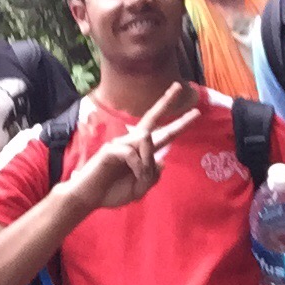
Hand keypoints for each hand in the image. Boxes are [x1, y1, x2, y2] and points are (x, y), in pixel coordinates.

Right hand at [65, 83, 198, 210]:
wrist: (89, 198)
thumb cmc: (112, 192)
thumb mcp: (139, 189)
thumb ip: (151, 178)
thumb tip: (161, 163)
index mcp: (142, 152)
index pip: (163, 134)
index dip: (179, 124)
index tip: (196, 113)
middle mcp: (133, 143)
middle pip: (152, 118)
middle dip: (166, 101)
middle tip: (179, 86)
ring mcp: (121, 144)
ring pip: (146, 139)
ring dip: (148, 160)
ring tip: (141, 175)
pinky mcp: (111, 149)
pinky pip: (132, 153)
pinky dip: (138, 165)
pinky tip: (135, 174)